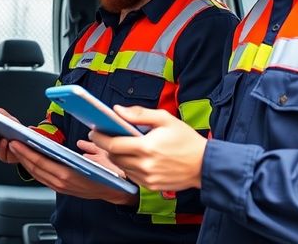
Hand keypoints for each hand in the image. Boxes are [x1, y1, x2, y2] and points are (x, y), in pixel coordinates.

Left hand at [8, 140, 136, 205]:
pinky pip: (42, 178)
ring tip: (17, 149)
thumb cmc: (108, 174)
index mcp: (69, 174)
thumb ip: (90, 149)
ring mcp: (60, 186)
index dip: (27, 152)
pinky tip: (29, 159)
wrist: (113, 191)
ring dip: (25, 161)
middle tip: (12, 142)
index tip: (17, 142)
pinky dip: (33, 168)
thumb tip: (82, 143)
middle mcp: (62, 182)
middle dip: (21, 155)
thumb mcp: (102, 158)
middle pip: (35, 168)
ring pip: (36, 174)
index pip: (42, 162)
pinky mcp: (60, 188)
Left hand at [90, 106, 206, 191]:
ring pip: (120, 167)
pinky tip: (133, 156)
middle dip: (105, 146)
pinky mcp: (150, 186)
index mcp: (146, 147)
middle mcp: (144, 165)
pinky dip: (127, 165)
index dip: (100, 137)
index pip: (113, 144)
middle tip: (103, 135)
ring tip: (119, 145)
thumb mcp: (165, 119)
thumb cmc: (186, 140)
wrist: (204, 165)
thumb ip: (139, 114)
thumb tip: (118, 110)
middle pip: (113, 156)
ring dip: (116, 156)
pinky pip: (131, 175)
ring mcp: (147, 178)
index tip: (94, 131)